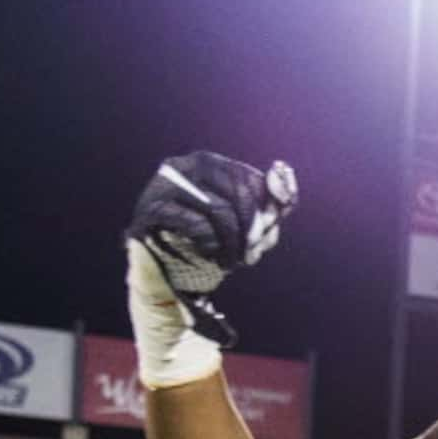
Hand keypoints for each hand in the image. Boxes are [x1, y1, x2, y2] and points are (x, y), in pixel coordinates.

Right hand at [126, 152, 296, 350]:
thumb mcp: (246, 228)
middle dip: (251, 229)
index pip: (250, 178)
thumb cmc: (209, 246)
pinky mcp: (151, 210)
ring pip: (218, 209)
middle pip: (237, 191)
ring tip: (231, 262)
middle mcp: (184, 166)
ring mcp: (164, 185)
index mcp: (208, 165)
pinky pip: (195, 224)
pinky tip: (209, 255)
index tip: (266, 235)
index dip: (267, 210)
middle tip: (250, 255)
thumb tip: (286, 184)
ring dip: (233, 243)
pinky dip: (211, 245)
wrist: (166, 273)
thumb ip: (269, 208)